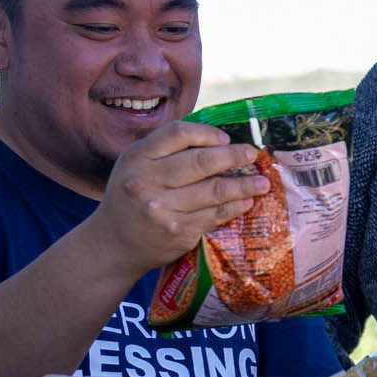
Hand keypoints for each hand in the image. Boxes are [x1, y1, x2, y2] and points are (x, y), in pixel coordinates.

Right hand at [81, 122, 267, 276]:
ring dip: (244, 185)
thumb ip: (165, 151)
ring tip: (262, 182)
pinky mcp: (177, 230)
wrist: (114, 243)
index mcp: (136, 157)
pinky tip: (247, 201)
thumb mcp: (135, 166)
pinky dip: (235, 206)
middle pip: (200, 161)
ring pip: (214, 190)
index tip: (225, 138)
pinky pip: (215, 214)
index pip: (177, 134)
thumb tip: (215, 139)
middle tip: (252, 154)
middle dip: (233, 156)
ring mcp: (162, 207)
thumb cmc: (131, 199)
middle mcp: (146, 180)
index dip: (206, 133)